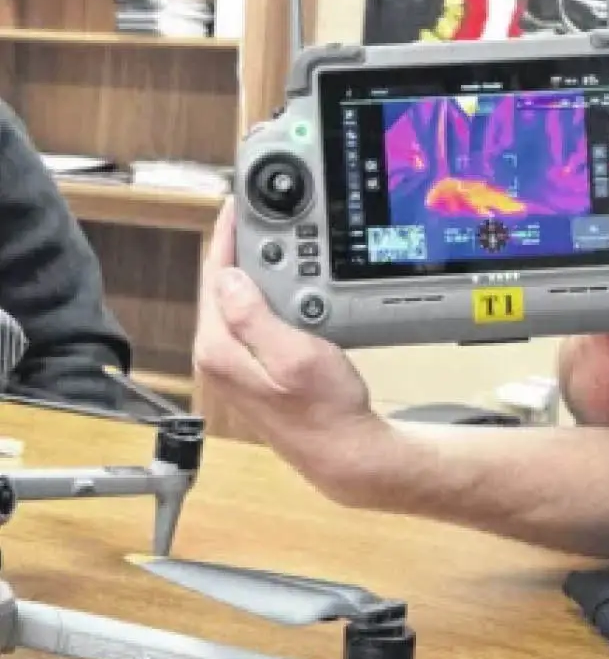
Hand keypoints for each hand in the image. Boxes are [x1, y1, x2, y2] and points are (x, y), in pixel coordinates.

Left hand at [192, 200, 385, 504]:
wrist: (344, 452)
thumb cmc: (326, 411)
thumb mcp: (296, 355)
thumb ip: (255, 316)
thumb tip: (229, 276)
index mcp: (219, 349)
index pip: (214, 277)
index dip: (225, 236)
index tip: (237, 205)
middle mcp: (217, 357)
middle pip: (221, 286)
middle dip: (239, 248)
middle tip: (262, 215)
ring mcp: (233, 365)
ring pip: (236, 301)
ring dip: (255, 270)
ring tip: (275, 240)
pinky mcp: (251, 370)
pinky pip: (250, 319)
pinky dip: (266, 295)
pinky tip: (287, 286)